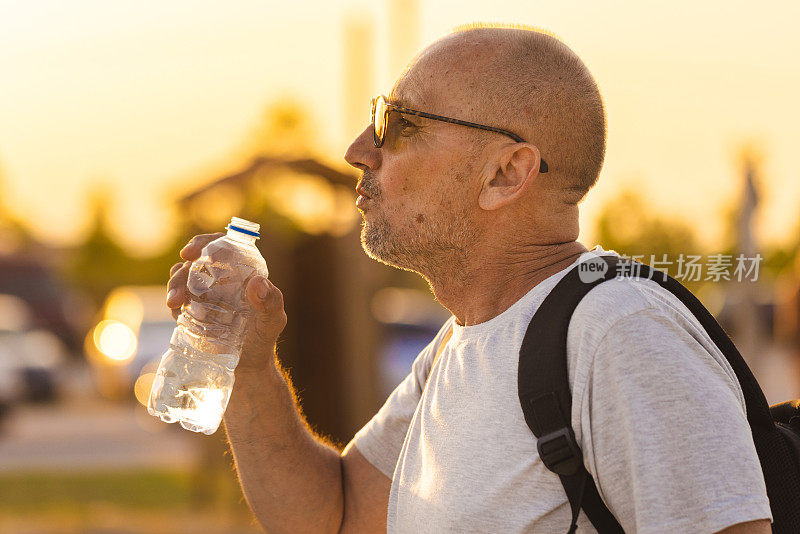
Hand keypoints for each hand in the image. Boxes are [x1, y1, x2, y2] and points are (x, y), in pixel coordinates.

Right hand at [166, 233, 287, 366]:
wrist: (247, 366)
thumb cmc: (263, 338)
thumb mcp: (272, 321)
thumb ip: (271, 302)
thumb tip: (257, 282)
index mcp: (242, 271)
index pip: (222, 245)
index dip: (204, 243)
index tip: (191, 253)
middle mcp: (222, 277)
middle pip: (195, 262)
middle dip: (181, 273)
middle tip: (176, 295)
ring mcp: (205, 292)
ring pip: (182, 278)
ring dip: (174, 288)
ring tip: (173, 306)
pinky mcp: (193, 309)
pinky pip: (178, 300)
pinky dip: (175, 304)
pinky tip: (177, 316)